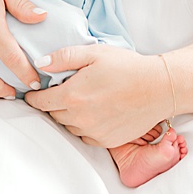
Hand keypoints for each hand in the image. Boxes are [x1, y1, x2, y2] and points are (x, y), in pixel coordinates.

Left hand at [26, 45, 172, 147]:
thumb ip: (64, 57)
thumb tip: (39, 64)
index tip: (33, 94)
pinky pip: (85, 136)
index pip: (40, 102)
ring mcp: (92, 131)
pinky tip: (95, 113)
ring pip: (68, 126)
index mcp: (72, 95)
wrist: (159, 88)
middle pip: (53, 115)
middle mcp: (79, 117)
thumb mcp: (96, 53)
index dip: (34, 97)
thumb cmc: (129, 67)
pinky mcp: (105, 141)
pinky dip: (84, 126)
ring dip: (69, 115)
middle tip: (61, 93)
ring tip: (81, 102)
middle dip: (52, 104)